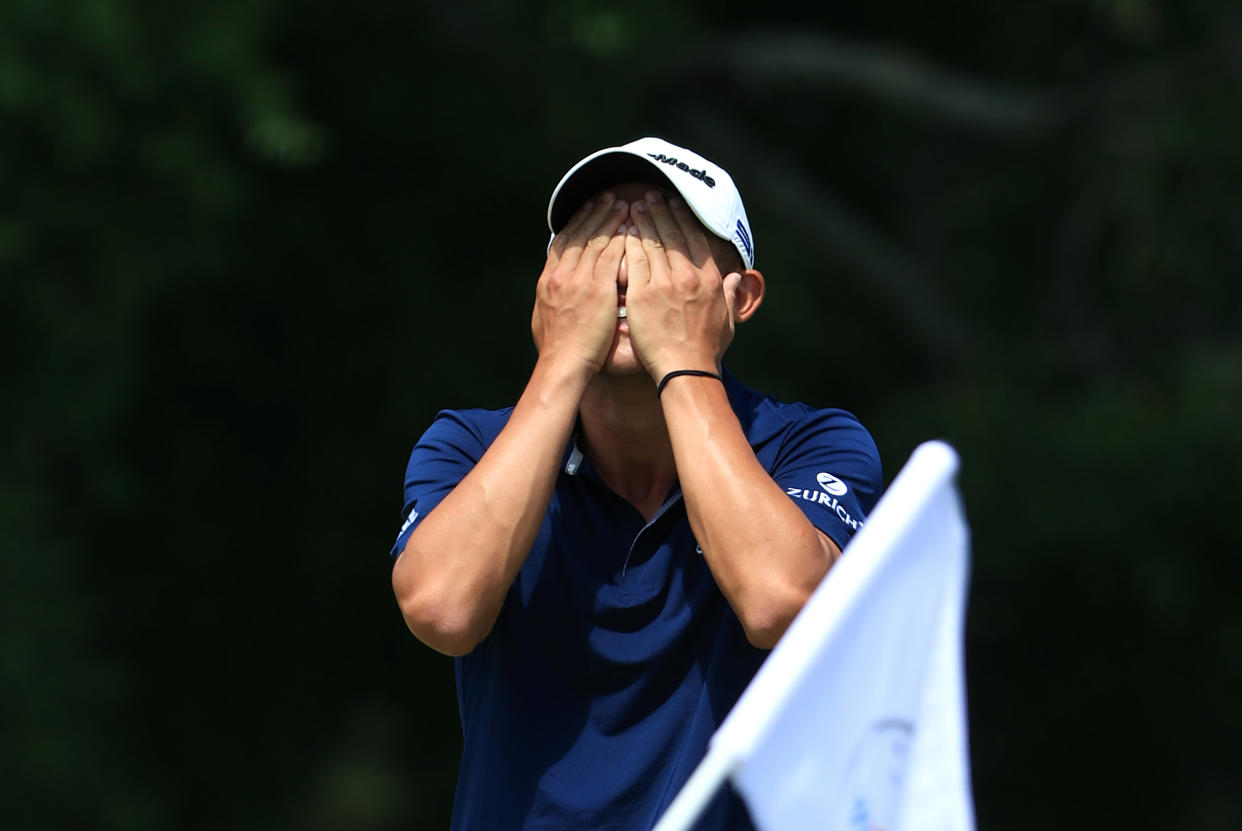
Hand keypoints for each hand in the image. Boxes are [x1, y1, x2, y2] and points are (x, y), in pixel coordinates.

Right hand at [531, 192, 628, 376]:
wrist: (562, 364)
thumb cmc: (557, 349)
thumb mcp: (544, 316)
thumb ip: (552, 297)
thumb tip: (552, 289)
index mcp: (548, 279)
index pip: (563, 241)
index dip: (576, 222)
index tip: (586, 208)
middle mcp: (561, 274)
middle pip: (579, 234)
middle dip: (594, 213)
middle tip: (607, 197)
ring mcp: (578, 280)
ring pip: (595, 240)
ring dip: (609, 219)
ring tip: (621, 204)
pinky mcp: (596, 289)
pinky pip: (610, 256)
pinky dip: (619, 240)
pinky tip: (630, 229)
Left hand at [622, 190, 741, 379]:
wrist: (685, 369)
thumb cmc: (706, 350)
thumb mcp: (728, 320)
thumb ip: (731, 295)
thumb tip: (737, 276)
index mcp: (709, 279)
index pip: (695, 238)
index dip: (683, 218)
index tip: (675, 204)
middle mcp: (688, 276)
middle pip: (672, 234)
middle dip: (660, 211)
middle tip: (649, 196)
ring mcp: (664, 283)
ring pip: (652, 242)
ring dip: (643, 220)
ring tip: (634, 206)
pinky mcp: (642, 294)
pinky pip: (634, 260)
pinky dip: (629, 242)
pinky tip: (623, 230)